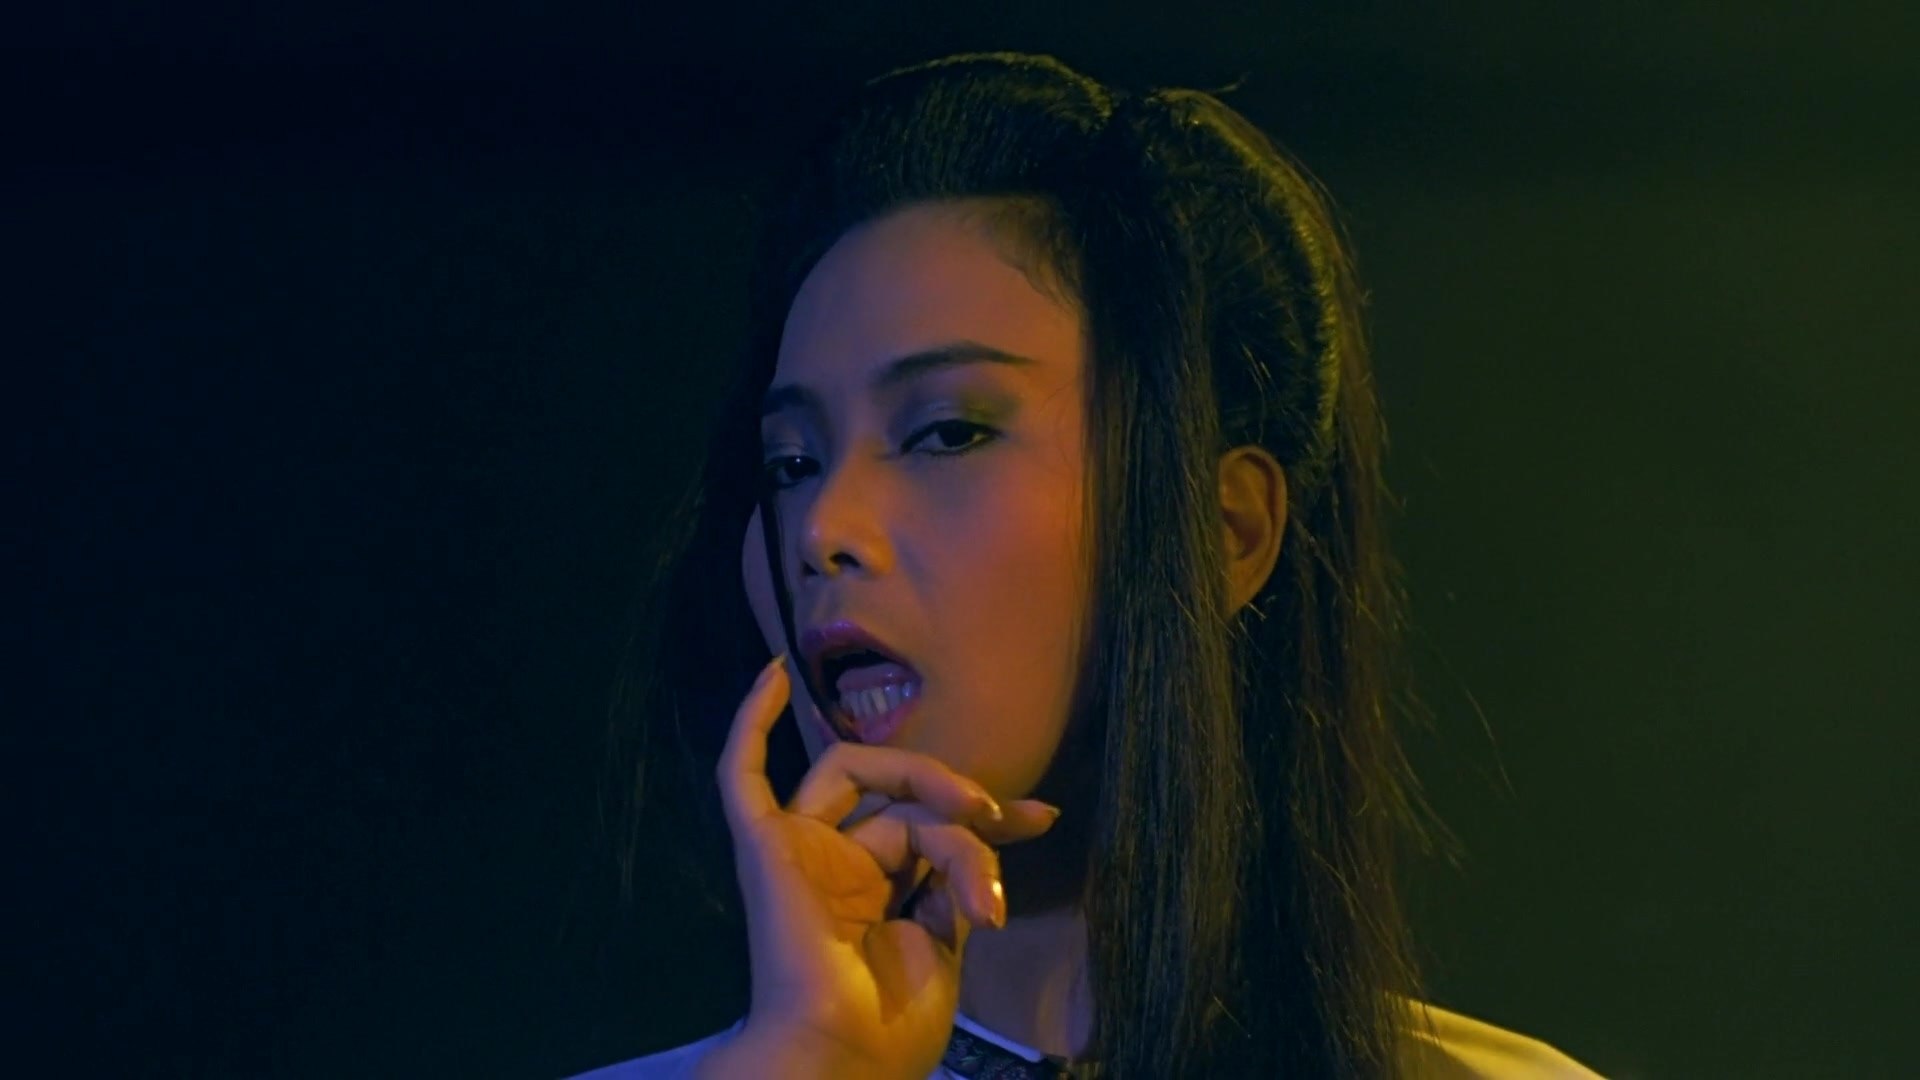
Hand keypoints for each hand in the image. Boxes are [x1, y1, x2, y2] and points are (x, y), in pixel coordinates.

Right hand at [709, 653, 1061, 1078]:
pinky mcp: (765, 847)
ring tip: (974, 818)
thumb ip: (953, 879)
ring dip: (929, 787)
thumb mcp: (945, 940)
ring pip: (869, 781)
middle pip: (905, 800)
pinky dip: (750, 723)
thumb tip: (984, 839)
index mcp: (876, 896)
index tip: (1044, 817)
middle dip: (963, 803)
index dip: (989, 820)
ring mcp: (800, 852)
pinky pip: (742, 776)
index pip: (932, 826)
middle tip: (1001, 820)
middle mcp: (837, 866)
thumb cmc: (891, 1024)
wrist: (845, 1055)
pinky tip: (773, 674)